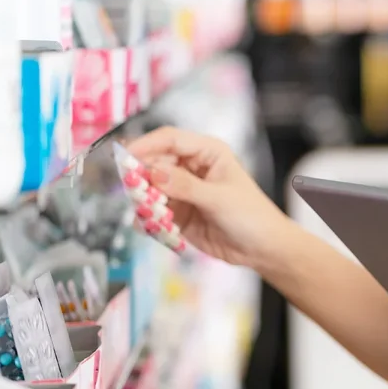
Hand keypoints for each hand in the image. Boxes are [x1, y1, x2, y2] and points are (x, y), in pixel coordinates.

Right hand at [127, 127, 295, 270]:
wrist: (262, 249)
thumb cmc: (251, 216)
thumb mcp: (219, 198)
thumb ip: (185, 186)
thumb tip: (153, 172)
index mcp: (207, 152)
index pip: (170, 139)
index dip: (146, 145)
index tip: (125, 156)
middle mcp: (192, 167)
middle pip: (154, 163)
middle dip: (141, 177)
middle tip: (135, 193)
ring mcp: (183, 191)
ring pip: (150, 189)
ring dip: (144, 201)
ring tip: (150, 214)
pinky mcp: (178, 213)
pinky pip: (153, 212)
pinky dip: (148, 219)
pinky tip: (153, 227)